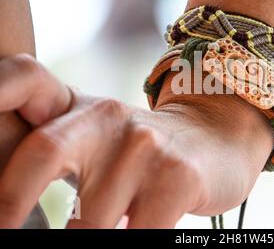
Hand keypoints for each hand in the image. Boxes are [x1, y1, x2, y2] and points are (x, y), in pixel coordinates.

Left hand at [0, 54, 273, 227]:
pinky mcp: (177, 176)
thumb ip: (52, 155)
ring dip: (87, 240)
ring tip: (102, 228)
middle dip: (11, 202)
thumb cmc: (141, 153)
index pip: (24, 78)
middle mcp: (108, 116)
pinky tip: (131, 230)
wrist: (215, 140)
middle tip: (5, 230)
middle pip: (44, 151)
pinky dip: (127, 243)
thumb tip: (4, 207)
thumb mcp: (95, 138)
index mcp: (78, 106)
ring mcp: (145, 144)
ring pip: (90, 221)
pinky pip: (137, 233)